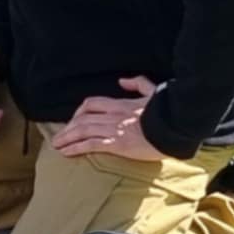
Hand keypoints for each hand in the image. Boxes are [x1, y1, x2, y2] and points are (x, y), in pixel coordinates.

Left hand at [50, 75, 164, 160]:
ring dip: (66, 138)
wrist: (176, 126)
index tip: (74, 120)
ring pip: (82, 131)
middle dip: (67, 128)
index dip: (79, 112)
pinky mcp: (118, 144)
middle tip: (58, 137)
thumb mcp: (153, 91)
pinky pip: (90, 144)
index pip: (91, 104)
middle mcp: (113, 115)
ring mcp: (114, 129)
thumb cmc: (167, 112)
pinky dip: (76, 147)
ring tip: (57, 146)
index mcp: (120, 104)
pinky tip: (66, 152)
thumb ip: (138, 83)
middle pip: (82, 119)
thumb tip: (123, 80)